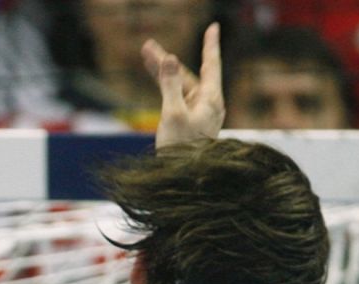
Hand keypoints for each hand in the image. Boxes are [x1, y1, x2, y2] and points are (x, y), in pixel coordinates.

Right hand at [144, 23, 222, 148]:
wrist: (185, 181)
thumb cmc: (182, 150)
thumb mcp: (173, 114)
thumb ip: (170, 85)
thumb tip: (171, 59)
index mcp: (210, 99)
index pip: (210, 64)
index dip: (210, 44)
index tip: (213, 27)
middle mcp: (205, 103)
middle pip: (187, 74)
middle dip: (167, 61)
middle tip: (148, 47)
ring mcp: (196, 113)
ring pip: (178, 86)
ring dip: (161, 73)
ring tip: (144, 58)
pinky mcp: (186, 123)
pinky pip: (175, 98)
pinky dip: (164, 88)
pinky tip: (156, 80)